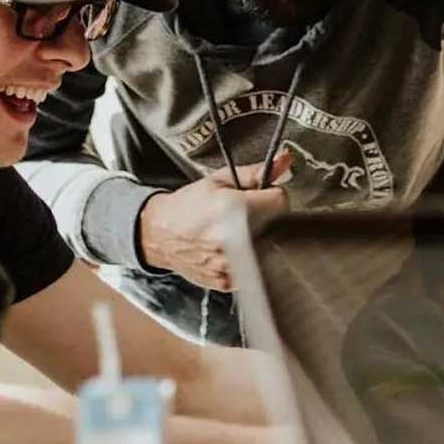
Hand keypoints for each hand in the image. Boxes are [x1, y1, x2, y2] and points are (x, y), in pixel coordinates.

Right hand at [135, 152, 291, 290]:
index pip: (280, 202)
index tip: (262, 197)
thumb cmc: (187, 206)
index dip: (272, 195)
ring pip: (266, 249)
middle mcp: (233, 240)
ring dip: (257, 240)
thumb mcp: (218, 180)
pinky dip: (246, 260)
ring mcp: (230, 265)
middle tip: (245, 215)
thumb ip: (255, 173)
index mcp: (232, 210)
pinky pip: (252, 269)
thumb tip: (284, 161)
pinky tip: (230, 250)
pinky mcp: (227, 282)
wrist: (160, 234)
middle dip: (265, 218)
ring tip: (236, 232)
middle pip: (275, 226)